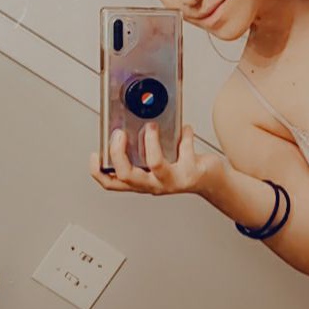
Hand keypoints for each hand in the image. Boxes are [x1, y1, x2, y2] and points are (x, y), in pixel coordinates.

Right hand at [89, 124, 219, 196]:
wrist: (212, 181)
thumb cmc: (184, 169)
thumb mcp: (159, 162)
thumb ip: (145, 149)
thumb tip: (134, 123)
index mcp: (142, 182)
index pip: (112, 184)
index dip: (98, 172)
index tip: (95, 154)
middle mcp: (154, 185)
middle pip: (127, 175)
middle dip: (118, 152)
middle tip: (119, 133)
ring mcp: (172, 181)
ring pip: (155, 164)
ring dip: (151, 142)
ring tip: (152, 126)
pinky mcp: (190, 173)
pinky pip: (185, 150)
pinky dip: (185, 136)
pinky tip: (186, 129)